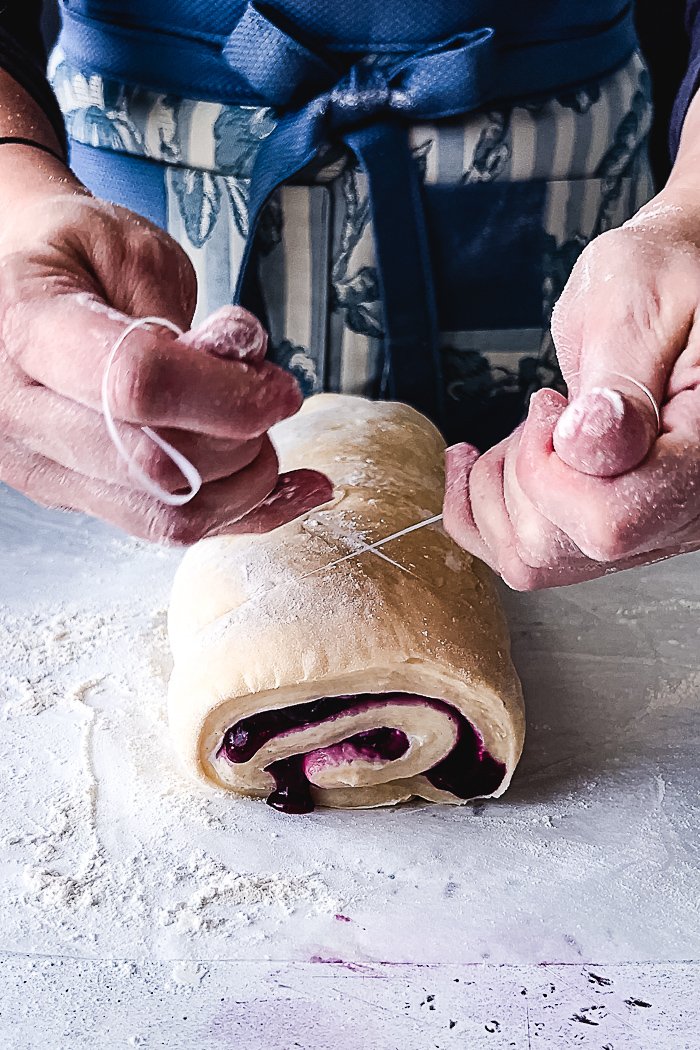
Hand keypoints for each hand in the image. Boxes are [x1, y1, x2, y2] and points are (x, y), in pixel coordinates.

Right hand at [0, 157, 330, 542]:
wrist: (21, 290)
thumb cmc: (71, 256)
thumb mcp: (127, 248)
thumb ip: (180, 311)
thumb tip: (238, 366)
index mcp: (29, 328)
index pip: (137, 384)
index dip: (226, 395)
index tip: (279, 390)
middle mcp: (22, 412)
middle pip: (160, 466)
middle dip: (240, 438)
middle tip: (267, 396)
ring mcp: (43, 465)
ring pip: (168, 515)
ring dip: (243, 482)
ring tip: (260, 431)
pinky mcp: (73, 495)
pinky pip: (166, 527)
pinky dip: (239, 512)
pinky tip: (288, 490)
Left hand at [443, 191, 699, 588]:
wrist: (682, 286)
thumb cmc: (667, 281)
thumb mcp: (638, 306)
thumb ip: (617, 380)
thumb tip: (589, 444)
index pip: (609, 520)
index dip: (549, 472)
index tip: (551, 407)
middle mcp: (682, 508)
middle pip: (560, 548)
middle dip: (519, 473)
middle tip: (544, 408)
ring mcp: (647, 525)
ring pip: (533, 560)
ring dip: (498, 490)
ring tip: (528, 429)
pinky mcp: (612, 524)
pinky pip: (526, 557)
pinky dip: (482, 510)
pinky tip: (486, 462)